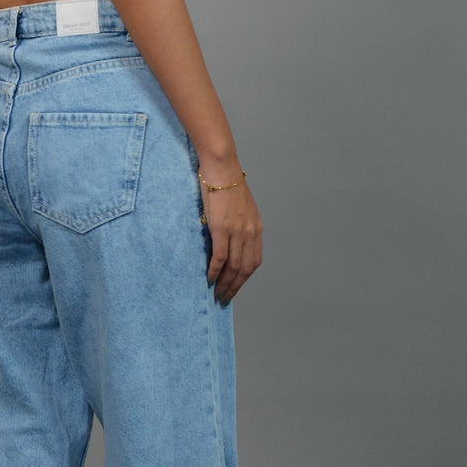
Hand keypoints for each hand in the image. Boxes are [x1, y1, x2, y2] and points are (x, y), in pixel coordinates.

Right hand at [200, 173, 262, 304]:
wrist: (221, 168)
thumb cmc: (226, 184)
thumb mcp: (240, 207)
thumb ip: (239, 225)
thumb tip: (229, 241)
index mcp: (256, 228)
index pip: (254, 261)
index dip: (244, 278)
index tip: (234, 287)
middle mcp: (250, 232)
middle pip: (245, 268)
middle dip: (235, 286)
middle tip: (224, 298)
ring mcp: (237, 231)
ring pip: (234, 266)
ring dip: (225, 283)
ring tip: (216, 294)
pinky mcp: (222, 228)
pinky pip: (220, 257)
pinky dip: (215, 271)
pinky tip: (209, 279)